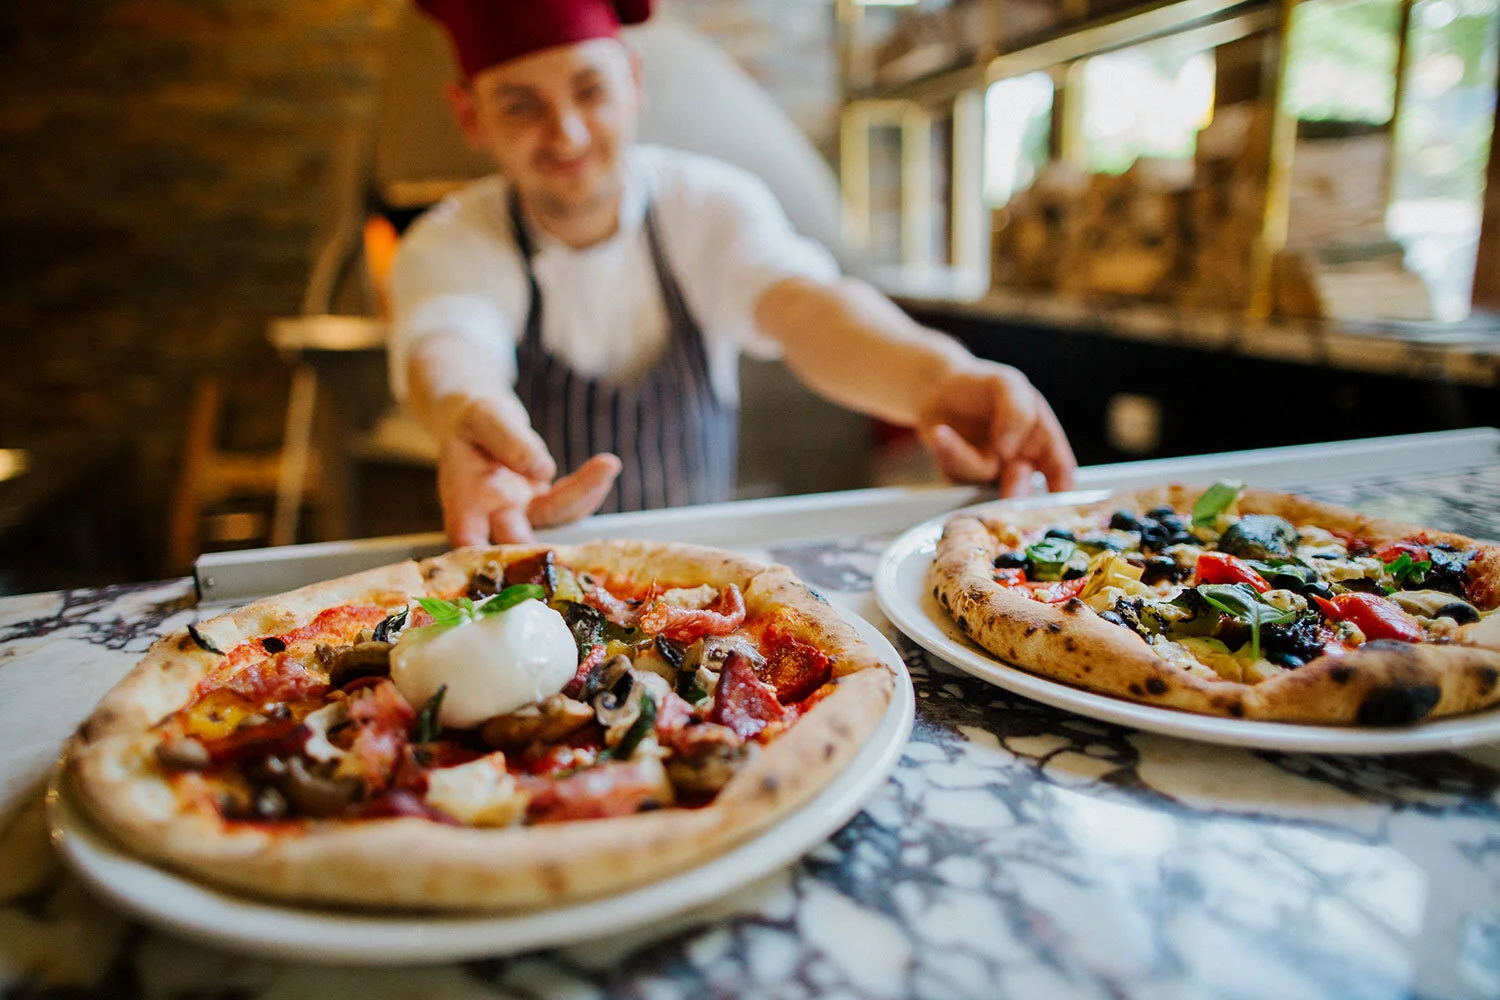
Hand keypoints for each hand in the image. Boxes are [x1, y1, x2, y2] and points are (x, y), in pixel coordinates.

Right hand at [436, 395, 620, 545]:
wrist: (483, 420)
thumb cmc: (475, 418)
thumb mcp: (485, 417)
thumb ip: (509, 441)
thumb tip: (542, 471)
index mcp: (464, 499)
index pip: (466, 538)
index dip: (487, 556)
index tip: (518, 549)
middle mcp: (492, 516)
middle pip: (519, 536)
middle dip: (553, 523)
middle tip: (576, 504)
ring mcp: (521, 514)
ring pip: (554, 518)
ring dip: (583, 496)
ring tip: (607, 465)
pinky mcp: (544, 506)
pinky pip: (570, 506)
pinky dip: (589, 490)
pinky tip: (605, 467)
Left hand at [914, 361, 1076, 496]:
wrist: (939, 388)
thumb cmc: (982, 386)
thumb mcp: (1008, 385)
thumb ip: (1018, 413)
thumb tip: (1008, 450)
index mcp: (1040, 439)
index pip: (1059, 467)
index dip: (1062, 486)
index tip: (1057, 497)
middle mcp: (1017, 460)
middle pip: (1022, 484)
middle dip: (1015, 490)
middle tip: (1010, 496)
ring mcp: (990, 470)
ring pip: (983, 477)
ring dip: (966, 458)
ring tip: (943, 432)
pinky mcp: (962, 476)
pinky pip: (957, 474)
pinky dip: (949, 452)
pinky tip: (940, 434)